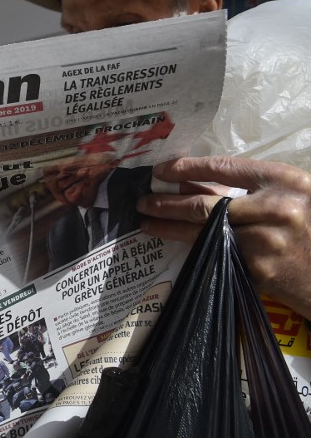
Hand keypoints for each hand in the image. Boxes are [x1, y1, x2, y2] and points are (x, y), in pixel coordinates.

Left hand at [137, 156, 310, 318]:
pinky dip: (191, 247)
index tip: (161, 170)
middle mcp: (275, 208)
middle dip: (167, 202)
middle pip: (205, 203)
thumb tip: (196, 185)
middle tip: (142, 200)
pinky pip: (215, 254)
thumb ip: (253, 189)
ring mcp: (266, 241)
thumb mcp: (295, 196)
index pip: (224, 167)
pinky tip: (173, 243)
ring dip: (169, 226)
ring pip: (203, 232)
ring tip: (146, 221)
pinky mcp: (259, 270)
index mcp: (285, 180)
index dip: (187, 167)